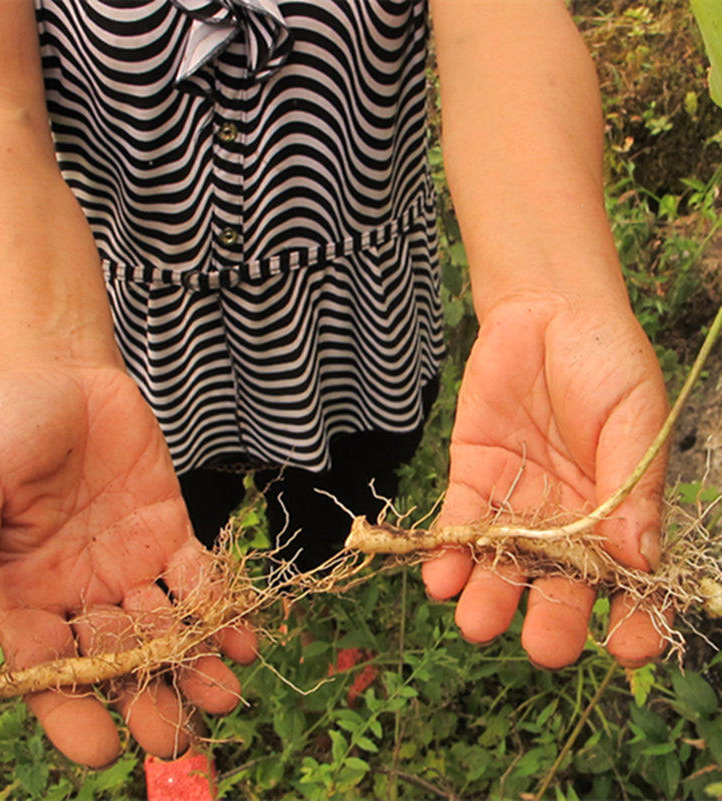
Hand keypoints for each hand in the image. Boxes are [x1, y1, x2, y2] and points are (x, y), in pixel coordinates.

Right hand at [0, 364, 256, 766]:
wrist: (62, 374)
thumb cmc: (5, 426)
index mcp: (24, 594)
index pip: (47, 671)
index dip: (72, 712)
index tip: (104, 749)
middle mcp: (80, 590)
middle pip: (115, 661)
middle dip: (147, 699)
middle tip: (177, 738)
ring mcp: (129, 563)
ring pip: (165, 628)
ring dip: (195, 664)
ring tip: (224, 697)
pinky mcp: (169, 529)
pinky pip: (197, 578)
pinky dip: (220, 608)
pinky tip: (243, 638)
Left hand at [422, 299, 668, 668]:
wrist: (545, 312)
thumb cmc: (605, 362)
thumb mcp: (635, 418)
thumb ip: (634, 488)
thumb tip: (643, 561)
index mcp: (619, 512)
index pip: (630, 582)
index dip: (631, 620)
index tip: (624, 648)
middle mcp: (567, 520)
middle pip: (560, 584)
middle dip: (551, 619)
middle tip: (542, 646)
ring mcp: (517, 502)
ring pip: (502, 564)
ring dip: (489, 598)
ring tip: (477, 622)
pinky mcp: (473, 477)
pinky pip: (459, 525)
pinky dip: (448, 554)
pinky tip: (441, 580)